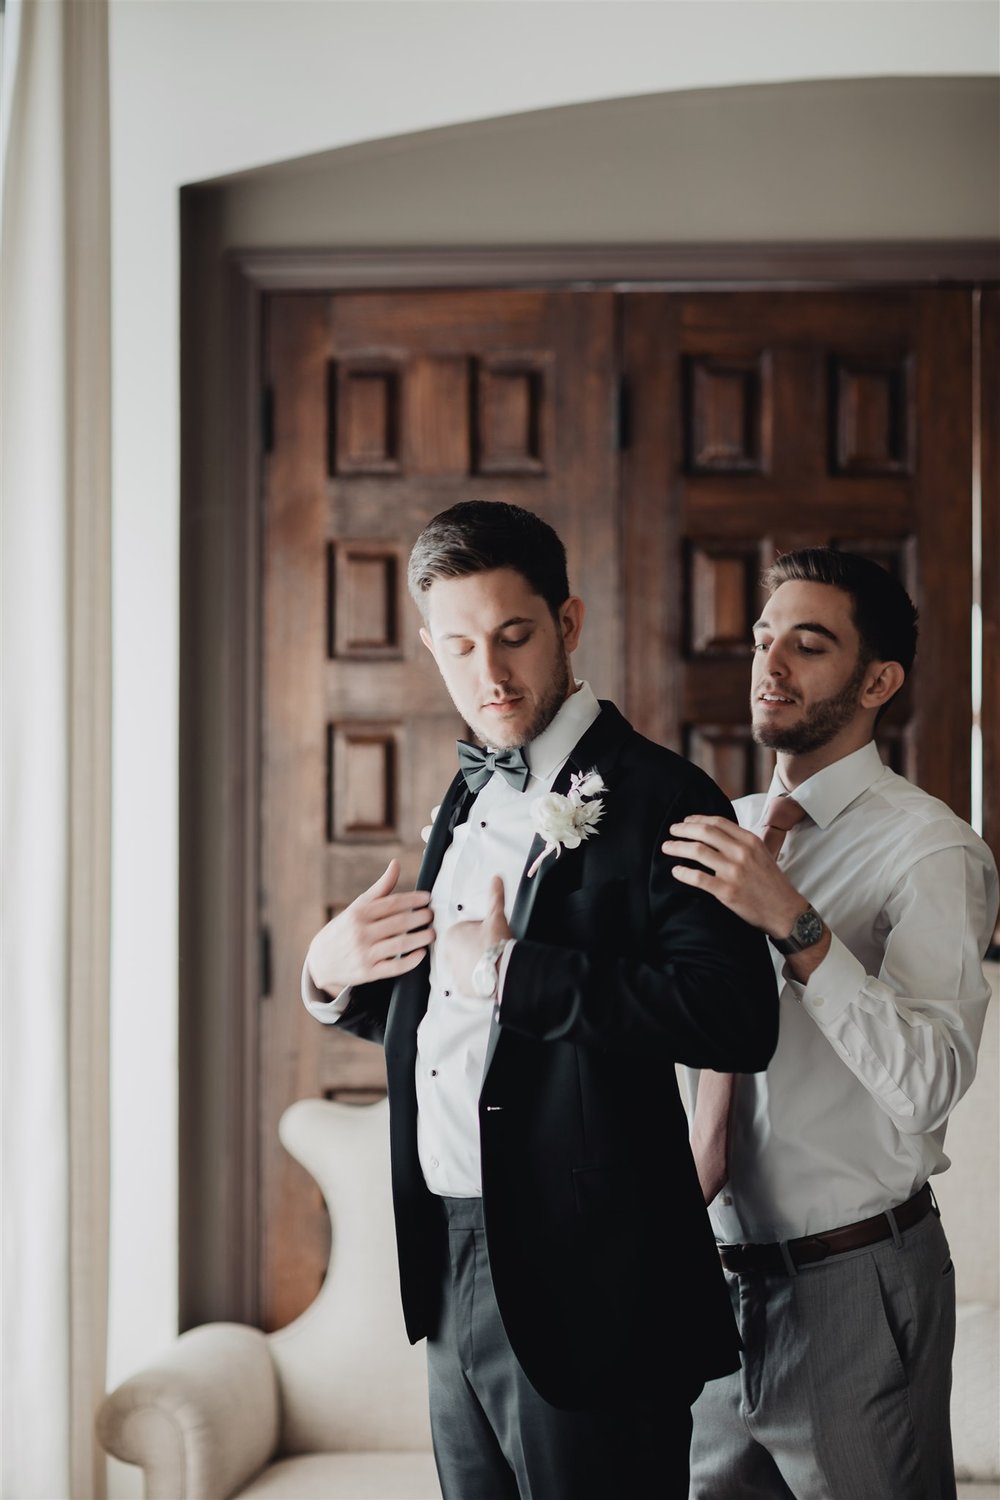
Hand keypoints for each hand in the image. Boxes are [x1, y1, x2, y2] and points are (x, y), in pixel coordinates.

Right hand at [306, 859, 433, 992]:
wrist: (321, 960)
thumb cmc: (344, 929)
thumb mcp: (357, 907)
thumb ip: (380, 888)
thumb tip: (396, 864)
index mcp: (359, 913)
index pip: (392, 903)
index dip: (412, 900)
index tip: (427, 898)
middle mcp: (361, 932)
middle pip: (399, 923)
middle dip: (420, 918)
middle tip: (432, 915)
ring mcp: (364, 954)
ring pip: (400, 944)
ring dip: (420, 938)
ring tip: (432, 933)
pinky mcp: (368, 972)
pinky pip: (394, 967)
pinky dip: (410, 960)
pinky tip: (421, 953)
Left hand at [441, 875, 511, 998]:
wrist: (503, 970)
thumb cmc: (496, 943)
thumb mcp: (496, 916)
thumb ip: (495, 896)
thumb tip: (496, 879)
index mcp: (452, 935)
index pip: (466, 931)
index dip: (480, 932)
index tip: (489, 936)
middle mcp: (448, 955)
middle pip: (465, 948)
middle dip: (476, 948)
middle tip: (491, 948)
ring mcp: (454, 972)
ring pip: (466, 965)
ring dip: (476, 964)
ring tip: (492, 963)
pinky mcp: (462, 988)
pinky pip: (469, 982)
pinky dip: (478, 980)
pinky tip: (489, 975)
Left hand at [661, 815, 808, 939]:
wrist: (785, 911)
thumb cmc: (772, 883)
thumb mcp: (762, 854)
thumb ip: (742, 843)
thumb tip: (716, 833)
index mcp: (750, 841)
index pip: (718, 822)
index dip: (698, 819)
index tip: (686, 821)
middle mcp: (741, 853)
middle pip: (704, 832)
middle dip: (683, 829)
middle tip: (672, 830)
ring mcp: (734, 872)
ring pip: (697, 851)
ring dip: (677, 847)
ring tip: (667, 847)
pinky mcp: (727, 891)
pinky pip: (698, 878)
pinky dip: (683, 872)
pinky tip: (676, 871)